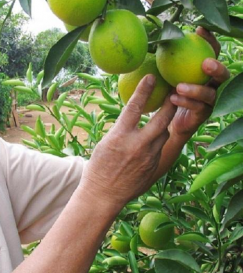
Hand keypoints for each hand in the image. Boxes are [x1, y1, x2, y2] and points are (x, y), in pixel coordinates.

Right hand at [80, 75, 177, 206]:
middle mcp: (137, 145)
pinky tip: (151, 143)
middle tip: (174, 93)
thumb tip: (131, 117)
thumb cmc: (98, 168)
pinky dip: (157, 143)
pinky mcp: (154, 167)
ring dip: (162, 126)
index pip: (134, 107)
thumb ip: (121, 130)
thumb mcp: (105, 144)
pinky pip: (160, 149)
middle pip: (161, 119)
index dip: (144, 90)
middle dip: (170, 104)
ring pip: (164, 134)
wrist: (103, 195)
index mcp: (120, 137)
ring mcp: (148, 157)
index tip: (152, 77)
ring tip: (161, 119)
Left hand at [168, 27, 230, 137]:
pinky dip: (185, 102)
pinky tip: (172, 98)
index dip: (210, 41)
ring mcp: (210, 102)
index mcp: (206, 72)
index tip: (199, 30)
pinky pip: (197, 108)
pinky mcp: (202, 115)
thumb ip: (167, 59)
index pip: (213, 53)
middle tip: (205, 63)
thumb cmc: (167, 91)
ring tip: (179, 87)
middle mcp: (213, 85)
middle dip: (217, 68)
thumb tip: (158, 38)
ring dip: (196, 89)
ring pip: (210, 94)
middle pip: (223, 75)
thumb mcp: (166, 74)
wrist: (166, 120)